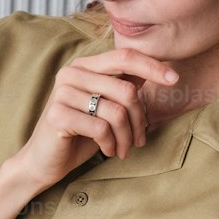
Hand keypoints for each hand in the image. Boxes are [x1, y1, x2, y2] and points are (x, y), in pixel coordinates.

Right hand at [12, 46, 179, 189]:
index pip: (125, 57)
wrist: (43, 161)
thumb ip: (124, 86)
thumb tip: (158, 70)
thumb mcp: (105, 106)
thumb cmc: (79, 134)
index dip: (152, 66)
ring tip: (124, 149)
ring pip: (117, 112)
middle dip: (140, 119)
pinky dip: (111, 144)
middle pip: (126, 89)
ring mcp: (62, 92)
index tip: (175, 79)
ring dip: (126, 137)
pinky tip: (107, 151)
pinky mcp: (58, 115)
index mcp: (84, 66)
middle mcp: (71, 73)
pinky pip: (101, 128)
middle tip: (139, 140)